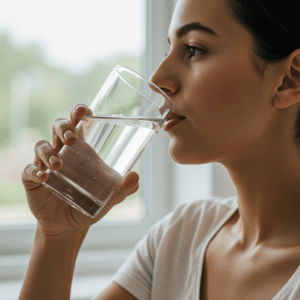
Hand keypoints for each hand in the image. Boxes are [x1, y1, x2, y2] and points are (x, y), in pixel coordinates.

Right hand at [21, 104, 138, 236]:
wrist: (70, 225)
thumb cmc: (90, 204)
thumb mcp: (110, 197)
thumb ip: (123, 188)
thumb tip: (135, 177)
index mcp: (82, 150)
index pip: (78, 124)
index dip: (78, 112)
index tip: (83, 109)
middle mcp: (63, 152)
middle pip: (58, 128)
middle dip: (63, 128)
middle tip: (72, 139)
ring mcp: (46, 165)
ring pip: (41, 146)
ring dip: (48, 152)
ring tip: (58, 165)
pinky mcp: (33, 180)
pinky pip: (29, 170)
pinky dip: (35, 171)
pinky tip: (44, 177)